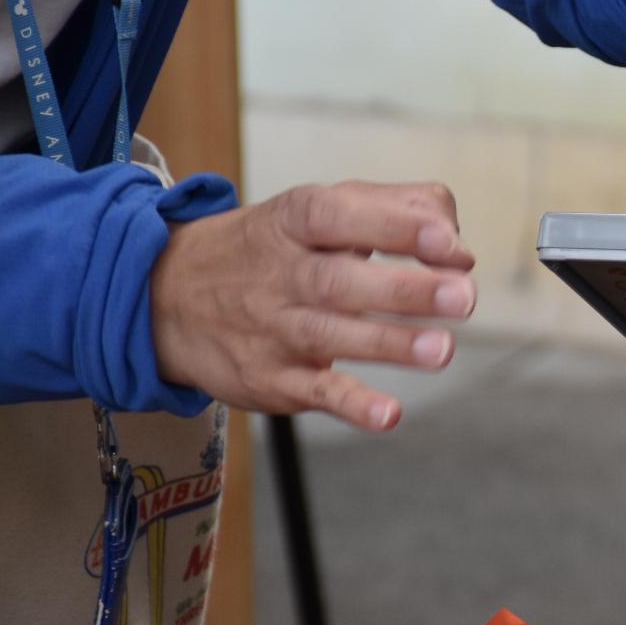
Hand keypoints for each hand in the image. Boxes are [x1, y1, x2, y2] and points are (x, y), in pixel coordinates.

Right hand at [150, 180, 476, 431]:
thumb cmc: (270, 250)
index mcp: (294, 222)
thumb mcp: (319, 209)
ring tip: (442, 350)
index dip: (394, 226)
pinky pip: (314, 393)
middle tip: (463, 296)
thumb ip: (396, 209)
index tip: (448, 240)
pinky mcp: (271, 379)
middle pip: (341, 280)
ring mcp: (273, 329)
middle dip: (405, 289)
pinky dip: (351, 405)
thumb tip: (457, 244)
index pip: (340, 215)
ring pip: (331, 336)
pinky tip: (388, 415)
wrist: (163, 297)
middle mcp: (281, 274)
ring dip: (390, 344)